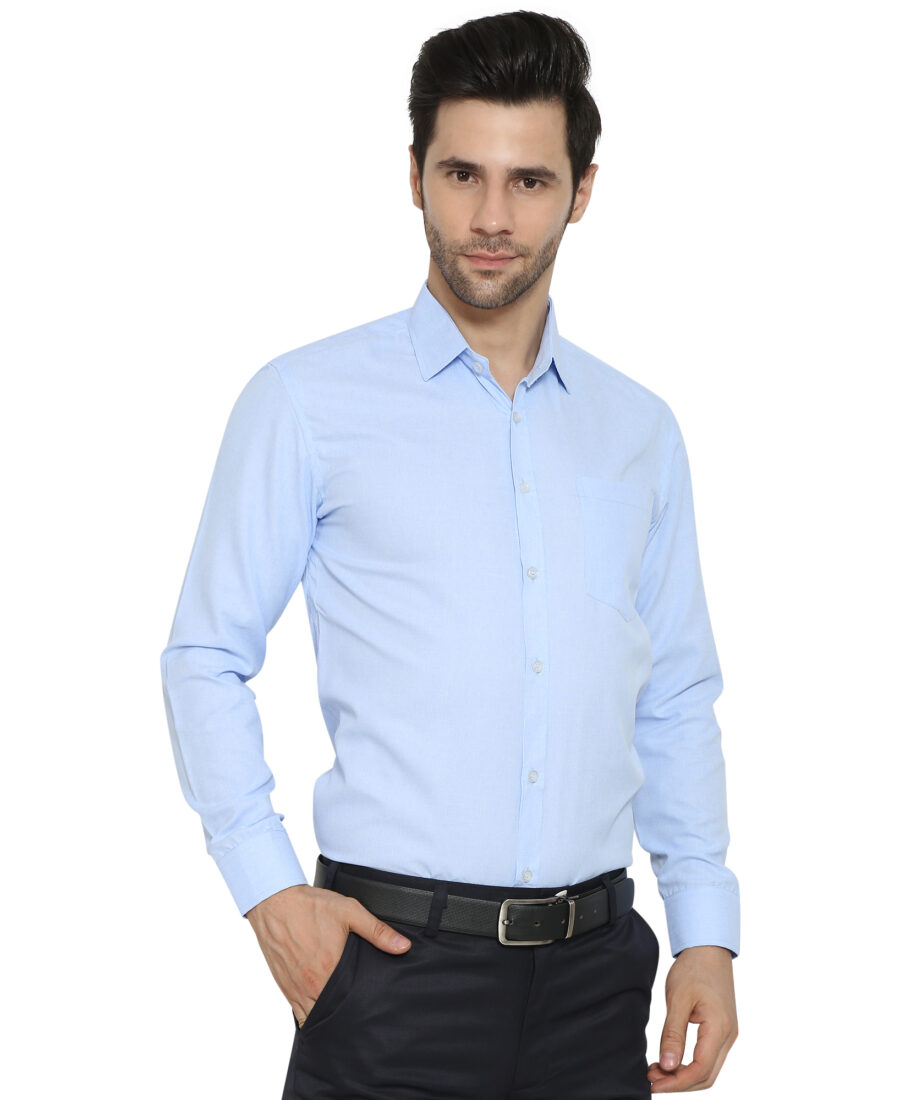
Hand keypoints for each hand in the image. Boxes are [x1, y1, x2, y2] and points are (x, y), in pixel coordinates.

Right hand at [245, 884, 411, 1028]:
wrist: (275, 902)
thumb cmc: (311, 906)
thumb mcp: (349, 911)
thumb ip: (377, 931)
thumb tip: (403, 947)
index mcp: (329, 968)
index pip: (349, 1002)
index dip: (361, 1009)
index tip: (372, 1008)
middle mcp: (311, 983)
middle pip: (332, 1013)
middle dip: (346, 1016)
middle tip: (360, 1014)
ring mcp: (295, 987)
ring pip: (314, 1016)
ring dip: (328, 1017)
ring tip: (344, 1015)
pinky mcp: (285, 985)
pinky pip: (298, 1012)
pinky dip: (310, 1014)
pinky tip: (322, 1009)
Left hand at [647, 945, 737, 1091]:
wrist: (709, 949)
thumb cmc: (694, 968)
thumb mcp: (678, 999)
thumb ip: (673, 1034)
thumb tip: (667, 1066)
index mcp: (719, 1029)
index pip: (700, 1070)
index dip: (676, 1082)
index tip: (654, 1083)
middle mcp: (728, 1036)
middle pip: (706, 1076)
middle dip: (679, 1083)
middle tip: (652, 1079)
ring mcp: (727, 1034)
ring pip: (708, 1069)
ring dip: (684, 1075)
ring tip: (658, 1070)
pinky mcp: (722, 1029)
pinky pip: (708, 1056)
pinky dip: (690, 1064)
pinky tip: (671, 1059)